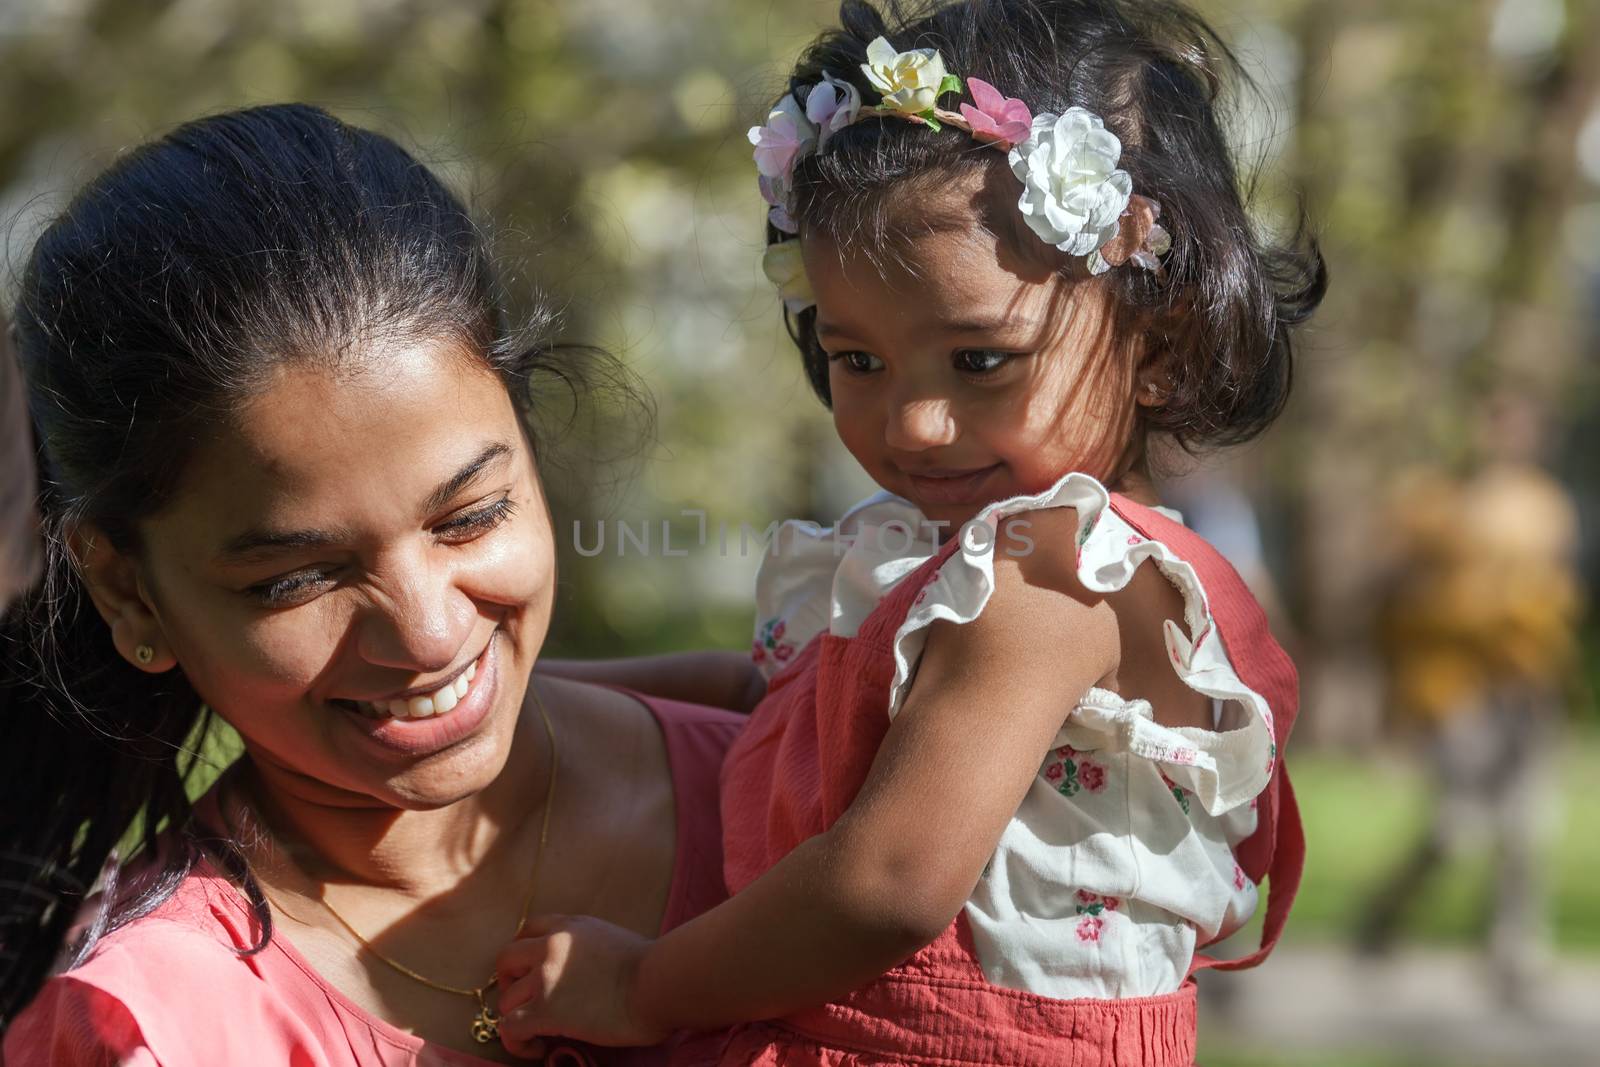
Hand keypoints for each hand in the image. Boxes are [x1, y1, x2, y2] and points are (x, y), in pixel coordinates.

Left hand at [494, 914, 666, 1056]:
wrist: (659, 983)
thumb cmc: (652, 968)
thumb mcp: (612, 940)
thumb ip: (588, 949)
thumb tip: (584, 974)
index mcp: (570, 927)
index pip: (527, 929)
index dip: (523, 953)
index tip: (529, 972)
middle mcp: (551, 946)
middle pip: (506, 960)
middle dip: (510, 983)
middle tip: (527, 1002)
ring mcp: (545, 977)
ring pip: (506, 1000)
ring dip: (517, 1017)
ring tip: (536, 1034)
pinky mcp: (546, 1010)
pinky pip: (510, 1028)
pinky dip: (516, 1042)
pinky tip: (536, 1048)